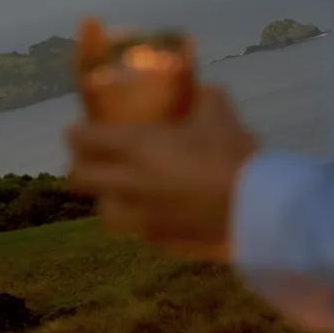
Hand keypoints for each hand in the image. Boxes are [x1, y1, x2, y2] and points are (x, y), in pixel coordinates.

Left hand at [67, 86, 257, 259]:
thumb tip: (200, 90)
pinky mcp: (159, 242)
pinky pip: (136, 230)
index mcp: (136, 148)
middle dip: (79, 167)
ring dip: (107, 198)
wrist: (257, 211)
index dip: (76, 134)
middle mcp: (128, 184)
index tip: (77, 131)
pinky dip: (139, 220)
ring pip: (104, 211)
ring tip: (122, 191)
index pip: (84, 139)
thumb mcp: (218, 113)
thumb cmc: (233, 155)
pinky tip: (158, 211)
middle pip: (79, 178)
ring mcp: (140, 219)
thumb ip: (202, 98)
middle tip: (90, 160)